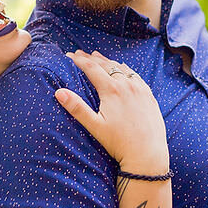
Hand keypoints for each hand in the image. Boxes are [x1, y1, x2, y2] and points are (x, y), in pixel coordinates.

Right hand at [55, 50, 169, 176]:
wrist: (148, 154)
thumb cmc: (119, 143)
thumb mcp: (95, 126)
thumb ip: (77, 108)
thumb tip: (59, 92)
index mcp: (112, 90)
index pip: (92, 68)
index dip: (79, 61)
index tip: (69, 55)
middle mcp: (127, 85)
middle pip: (106, 65)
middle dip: (91, 58)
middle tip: (80, 54)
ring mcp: (140, 89)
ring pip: (122, 68)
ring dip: (108, 62)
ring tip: (98, 57)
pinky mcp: (149, 96)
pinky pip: (136, 75)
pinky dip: (125, 69)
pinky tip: (123, 69)